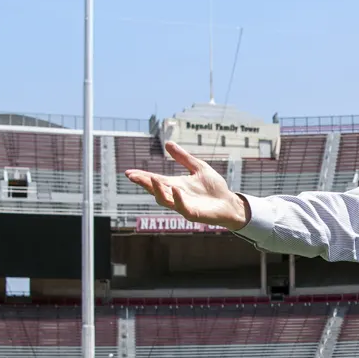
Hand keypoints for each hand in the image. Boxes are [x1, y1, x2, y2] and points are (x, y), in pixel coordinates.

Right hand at [125, 142, 249, 229]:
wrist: (230, 202)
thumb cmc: (214, 187)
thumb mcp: (198, 168)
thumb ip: (183, 158)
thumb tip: (167, 144)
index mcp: (175, 185)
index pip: (155, 180)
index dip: (142, 177)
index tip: (128, 172)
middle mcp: (176, 196)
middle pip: (155, 190)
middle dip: (144, 183)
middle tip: (132, 176)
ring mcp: (184, 206)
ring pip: (165, 200)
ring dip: (157, 190)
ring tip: (152, 178)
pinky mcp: (194, 214)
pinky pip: (182, 208)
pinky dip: (178, 199)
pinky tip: (175, 189)